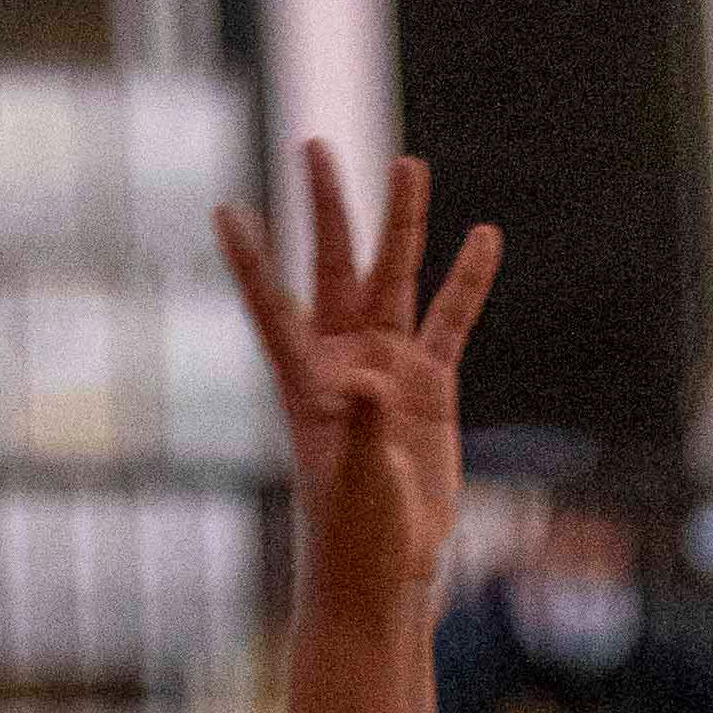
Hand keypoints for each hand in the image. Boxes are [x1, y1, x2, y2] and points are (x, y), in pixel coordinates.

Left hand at [215, 143, 499, 620]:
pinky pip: (451, 321)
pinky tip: (484, 237)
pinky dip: (467, 281)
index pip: (272, 307)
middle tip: (315, 146)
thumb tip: (373, 380)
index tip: (227, 210)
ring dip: (402, 224)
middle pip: (334, 268)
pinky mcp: (430, 386)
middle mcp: (343, 361)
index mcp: (306, 382)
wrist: (386, 566)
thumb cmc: (354, 530)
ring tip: (409, 164)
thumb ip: (364, 426)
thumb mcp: (355, 479)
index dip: (251, 261)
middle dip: (327, 209)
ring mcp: (388, 368)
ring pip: (395, 279)